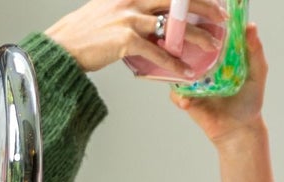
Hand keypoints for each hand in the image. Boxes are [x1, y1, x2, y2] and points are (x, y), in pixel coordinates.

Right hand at [47, 0, 222, 76]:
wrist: (62, 46)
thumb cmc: (83, 33)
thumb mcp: (108, 9)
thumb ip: (129, 8)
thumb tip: (147, 17)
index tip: (210, 0)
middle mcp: (133, 0)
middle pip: (178, 1)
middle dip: (203, 8)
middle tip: (220, 18)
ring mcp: (129, 18)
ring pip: (172, 27)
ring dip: (195, 37)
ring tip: (212, 46)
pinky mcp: (125, 40)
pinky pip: (157, 53)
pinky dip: (173, 64)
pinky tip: (185, 73)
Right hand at [171, 22, 266, 150]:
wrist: (241, 128)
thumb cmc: (250, 100)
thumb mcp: (257, 72)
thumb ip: (255, 51)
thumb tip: (251, 27)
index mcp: (218, 57)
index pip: (206, 38)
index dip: (202, 31)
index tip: (202, 29)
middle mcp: (204, 68)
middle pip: (187, 52)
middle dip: (185, 48)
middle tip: (189, 50)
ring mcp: (195, 84)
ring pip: (177, 72)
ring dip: (178, 71)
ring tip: (186, 75)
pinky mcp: (189, 101)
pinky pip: (177, 95)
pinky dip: (180, 97)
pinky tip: (187, 101)